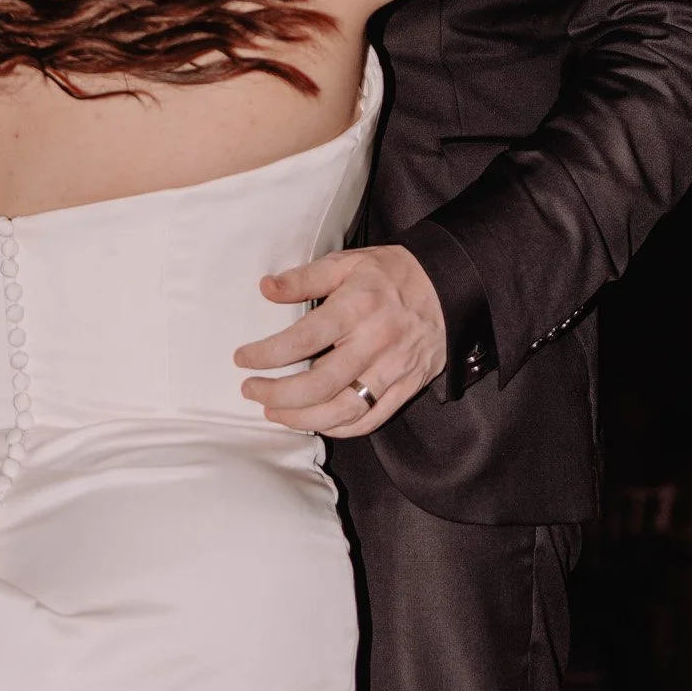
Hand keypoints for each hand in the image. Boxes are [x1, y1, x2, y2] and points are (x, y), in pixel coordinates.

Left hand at [234, 245, 444, 437]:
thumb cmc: (391, 273)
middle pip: (319, 384)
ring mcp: (393, 370)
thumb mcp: (347, 262)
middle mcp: (374, 342)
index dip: (267, 354)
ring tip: (274, 413)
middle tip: (251, 391)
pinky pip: (369, 419)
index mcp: (357, 307)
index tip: (242, 359)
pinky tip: (314, 422)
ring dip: (301, 418)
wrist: (449, 286)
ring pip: (342, 410)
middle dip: (277, 395)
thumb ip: (305, 277)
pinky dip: (338, 428)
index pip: (303, 339)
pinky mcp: (406, 387)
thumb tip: (266, 289)